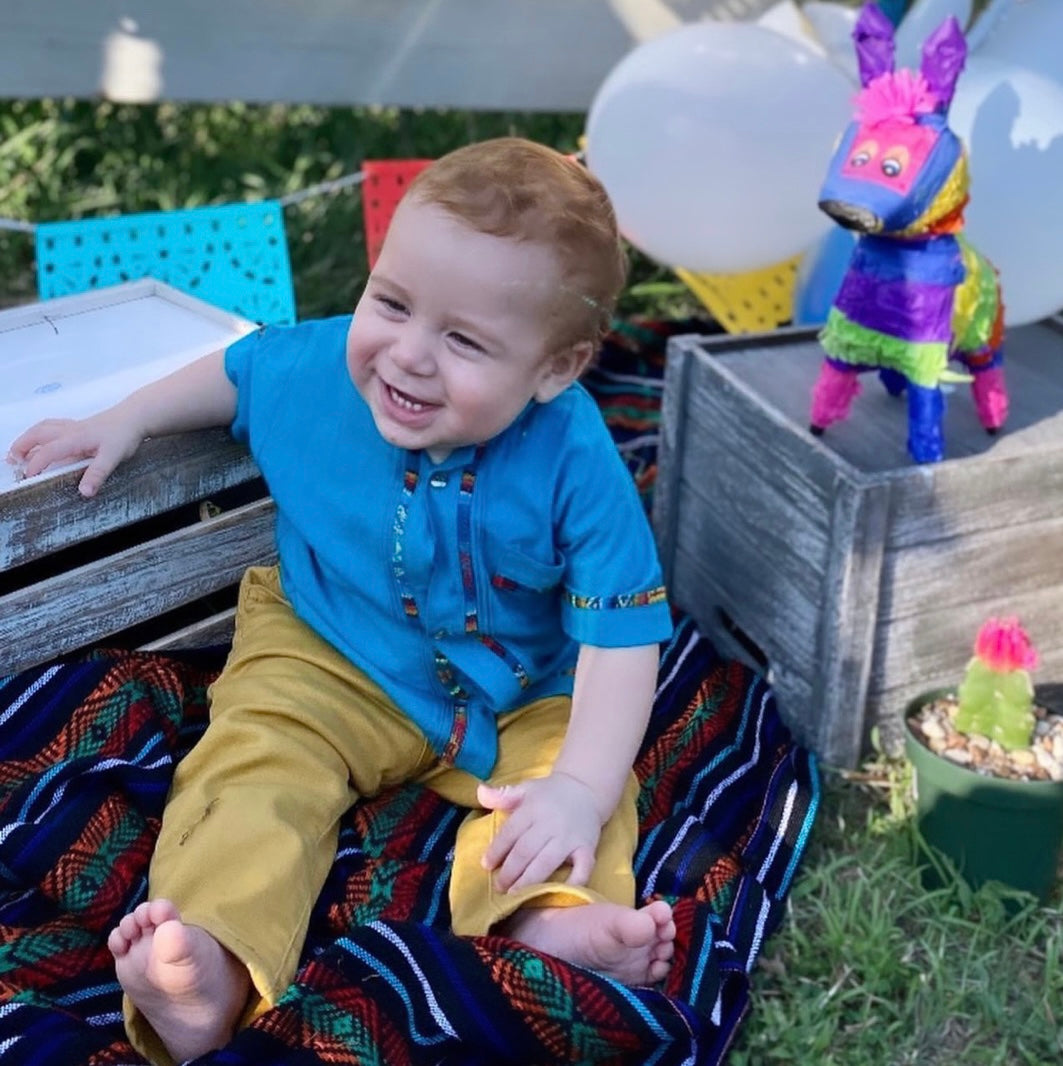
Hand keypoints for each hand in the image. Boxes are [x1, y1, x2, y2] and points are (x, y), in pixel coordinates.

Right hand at [7, 410, 144, 496]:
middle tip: (11, 460)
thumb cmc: (124, 435)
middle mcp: (70, 430)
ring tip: (19, 451)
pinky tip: (42, 441)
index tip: (28, 477)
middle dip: (21, 446)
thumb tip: (84, 492)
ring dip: (28, 438)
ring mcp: (74, 426)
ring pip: (43, 428)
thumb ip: (98, 473)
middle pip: (37, 434)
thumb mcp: (114, 457)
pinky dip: (41, 433)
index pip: (48, 451)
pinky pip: (53, 426)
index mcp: (75, 438)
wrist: (136, 417)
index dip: (35, 464)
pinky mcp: (79, 426)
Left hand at [478, 772, 603, 893]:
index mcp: (533, 809)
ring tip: (516, 894)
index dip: (497, 850)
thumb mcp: (525, 789)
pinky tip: (560, 893)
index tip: (486, 865)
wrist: (585, 788)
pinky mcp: (587, 847)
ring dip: (529, 880)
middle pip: (526, 850)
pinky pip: (583, 867)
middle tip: (499, 887)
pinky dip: (574, 881)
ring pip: (547, 862)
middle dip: (510, 871)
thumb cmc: (549, 793)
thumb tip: (480, 792)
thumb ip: (502, 795)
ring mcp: (569, 837)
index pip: (511, 832)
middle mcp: (550, 823)